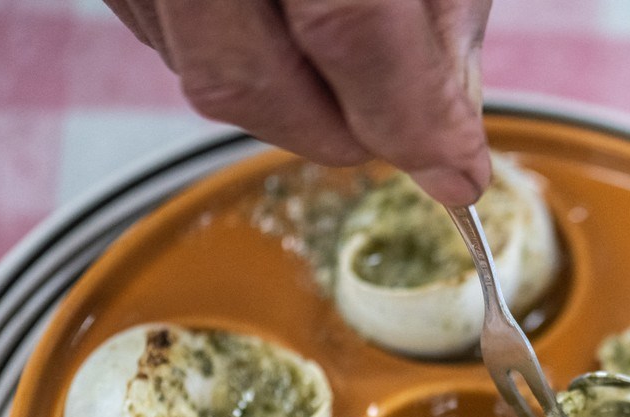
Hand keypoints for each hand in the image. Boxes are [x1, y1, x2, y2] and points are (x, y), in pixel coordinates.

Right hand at [106, 0, 492, 205]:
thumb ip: (441, 33)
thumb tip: (448, 145)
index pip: (352, 30)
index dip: (412, 120)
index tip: (459, 174)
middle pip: (246, 80)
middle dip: (339, 130)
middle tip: (397, 129)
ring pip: (206, 76)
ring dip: (293, 100)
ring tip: (346, 63)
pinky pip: (170, 45)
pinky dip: (244, 64)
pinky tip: (286, 33)